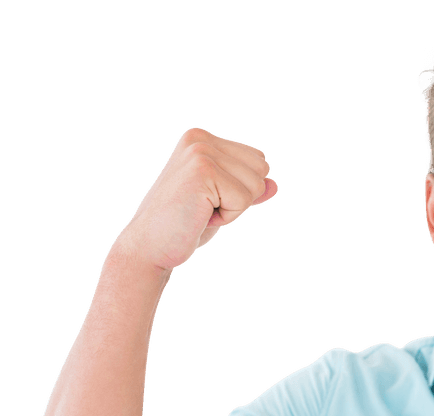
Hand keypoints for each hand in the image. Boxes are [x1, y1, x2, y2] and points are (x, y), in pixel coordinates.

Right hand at [116, 128, 276, 271]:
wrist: (149, 247)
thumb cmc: (184, 225)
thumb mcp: (221, 203)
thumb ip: (247, 190)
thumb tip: (274, 185)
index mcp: (201, 139)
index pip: (257, 161)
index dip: (241, 190)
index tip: (208, 199)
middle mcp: (200, 139)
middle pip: (261, 169)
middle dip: (241, 197)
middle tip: (204, 207)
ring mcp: (200, 152)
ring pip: (256, 185)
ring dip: (233, 208)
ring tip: (201, 211)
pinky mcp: (203, 171)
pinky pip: (244, 200)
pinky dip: (227, 217)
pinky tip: (200, 216)